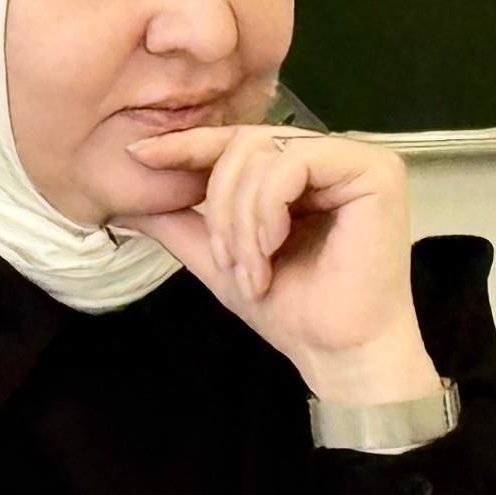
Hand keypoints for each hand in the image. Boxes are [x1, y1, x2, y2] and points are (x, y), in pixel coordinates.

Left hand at [122, 127, 441, 404]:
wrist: (337, 353)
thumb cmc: (289, 309)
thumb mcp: (219, 259)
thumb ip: (179, 223)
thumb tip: (121, 200)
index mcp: (297, 170)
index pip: (234, 141)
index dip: (186, 146)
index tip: (138, 155)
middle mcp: (328, 155)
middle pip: (244, 143)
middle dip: (221, 207)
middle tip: (226, 263)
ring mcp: (354, 159)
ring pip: (263, 154)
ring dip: (242, 219)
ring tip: (252, 270)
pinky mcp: (375, 171)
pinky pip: (294, 164)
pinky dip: (268, 210)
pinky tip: (273, 248)